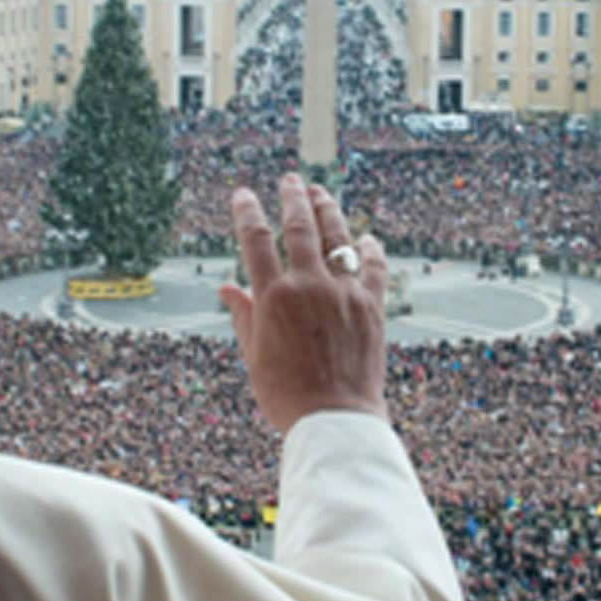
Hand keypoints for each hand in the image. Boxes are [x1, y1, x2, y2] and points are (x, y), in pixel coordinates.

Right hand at [222, 174, 387, 434]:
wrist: (335, 420)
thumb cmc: (286, 395)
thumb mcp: (254, 356)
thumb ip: (243, 315)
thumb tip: (226, 288)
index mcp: (274, 297)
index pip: (256, 240)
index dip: (248, 213)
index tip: (243, 195)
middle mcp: (309, 286)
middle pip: (300, 226)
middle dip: (293, 197)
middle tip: (290, 181)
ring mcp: (344, 293)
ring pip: (337, 237)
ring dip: (328, 210)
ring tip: (320, 194)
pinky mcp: (372, 306)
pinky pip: (374, 267)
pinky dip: (370, 249)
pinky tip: (366, 238)